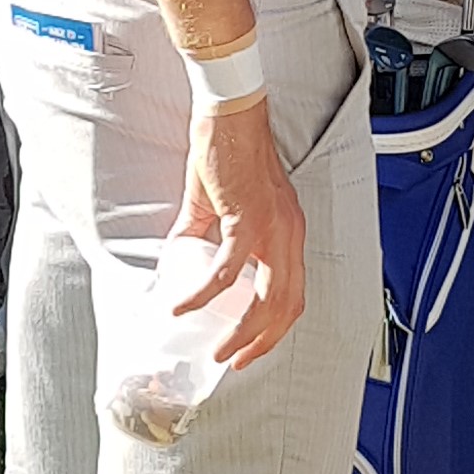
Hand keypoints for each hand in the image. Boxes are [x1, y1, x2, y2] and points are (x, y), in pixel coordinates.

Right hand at [171, 98, 306, 365]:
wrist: (228, 114)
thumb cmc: (225, 151)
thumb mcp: (217, 203)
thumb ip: (201, 233)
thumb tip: (177, 259)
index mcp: (288, 231)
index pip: (296, 291)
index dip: (278, 325)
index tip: (253, 344)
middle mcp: (290, 233)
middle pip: (288, 305)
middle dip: (264, 341)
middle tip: (236, 359)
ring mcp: (274, 227)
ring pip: (267, 297)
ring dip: (242, 330)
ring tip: (218, 348)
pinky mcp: (248, 217)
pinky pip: (227, 269)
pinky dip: (205, 294)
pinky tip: (184, 305)